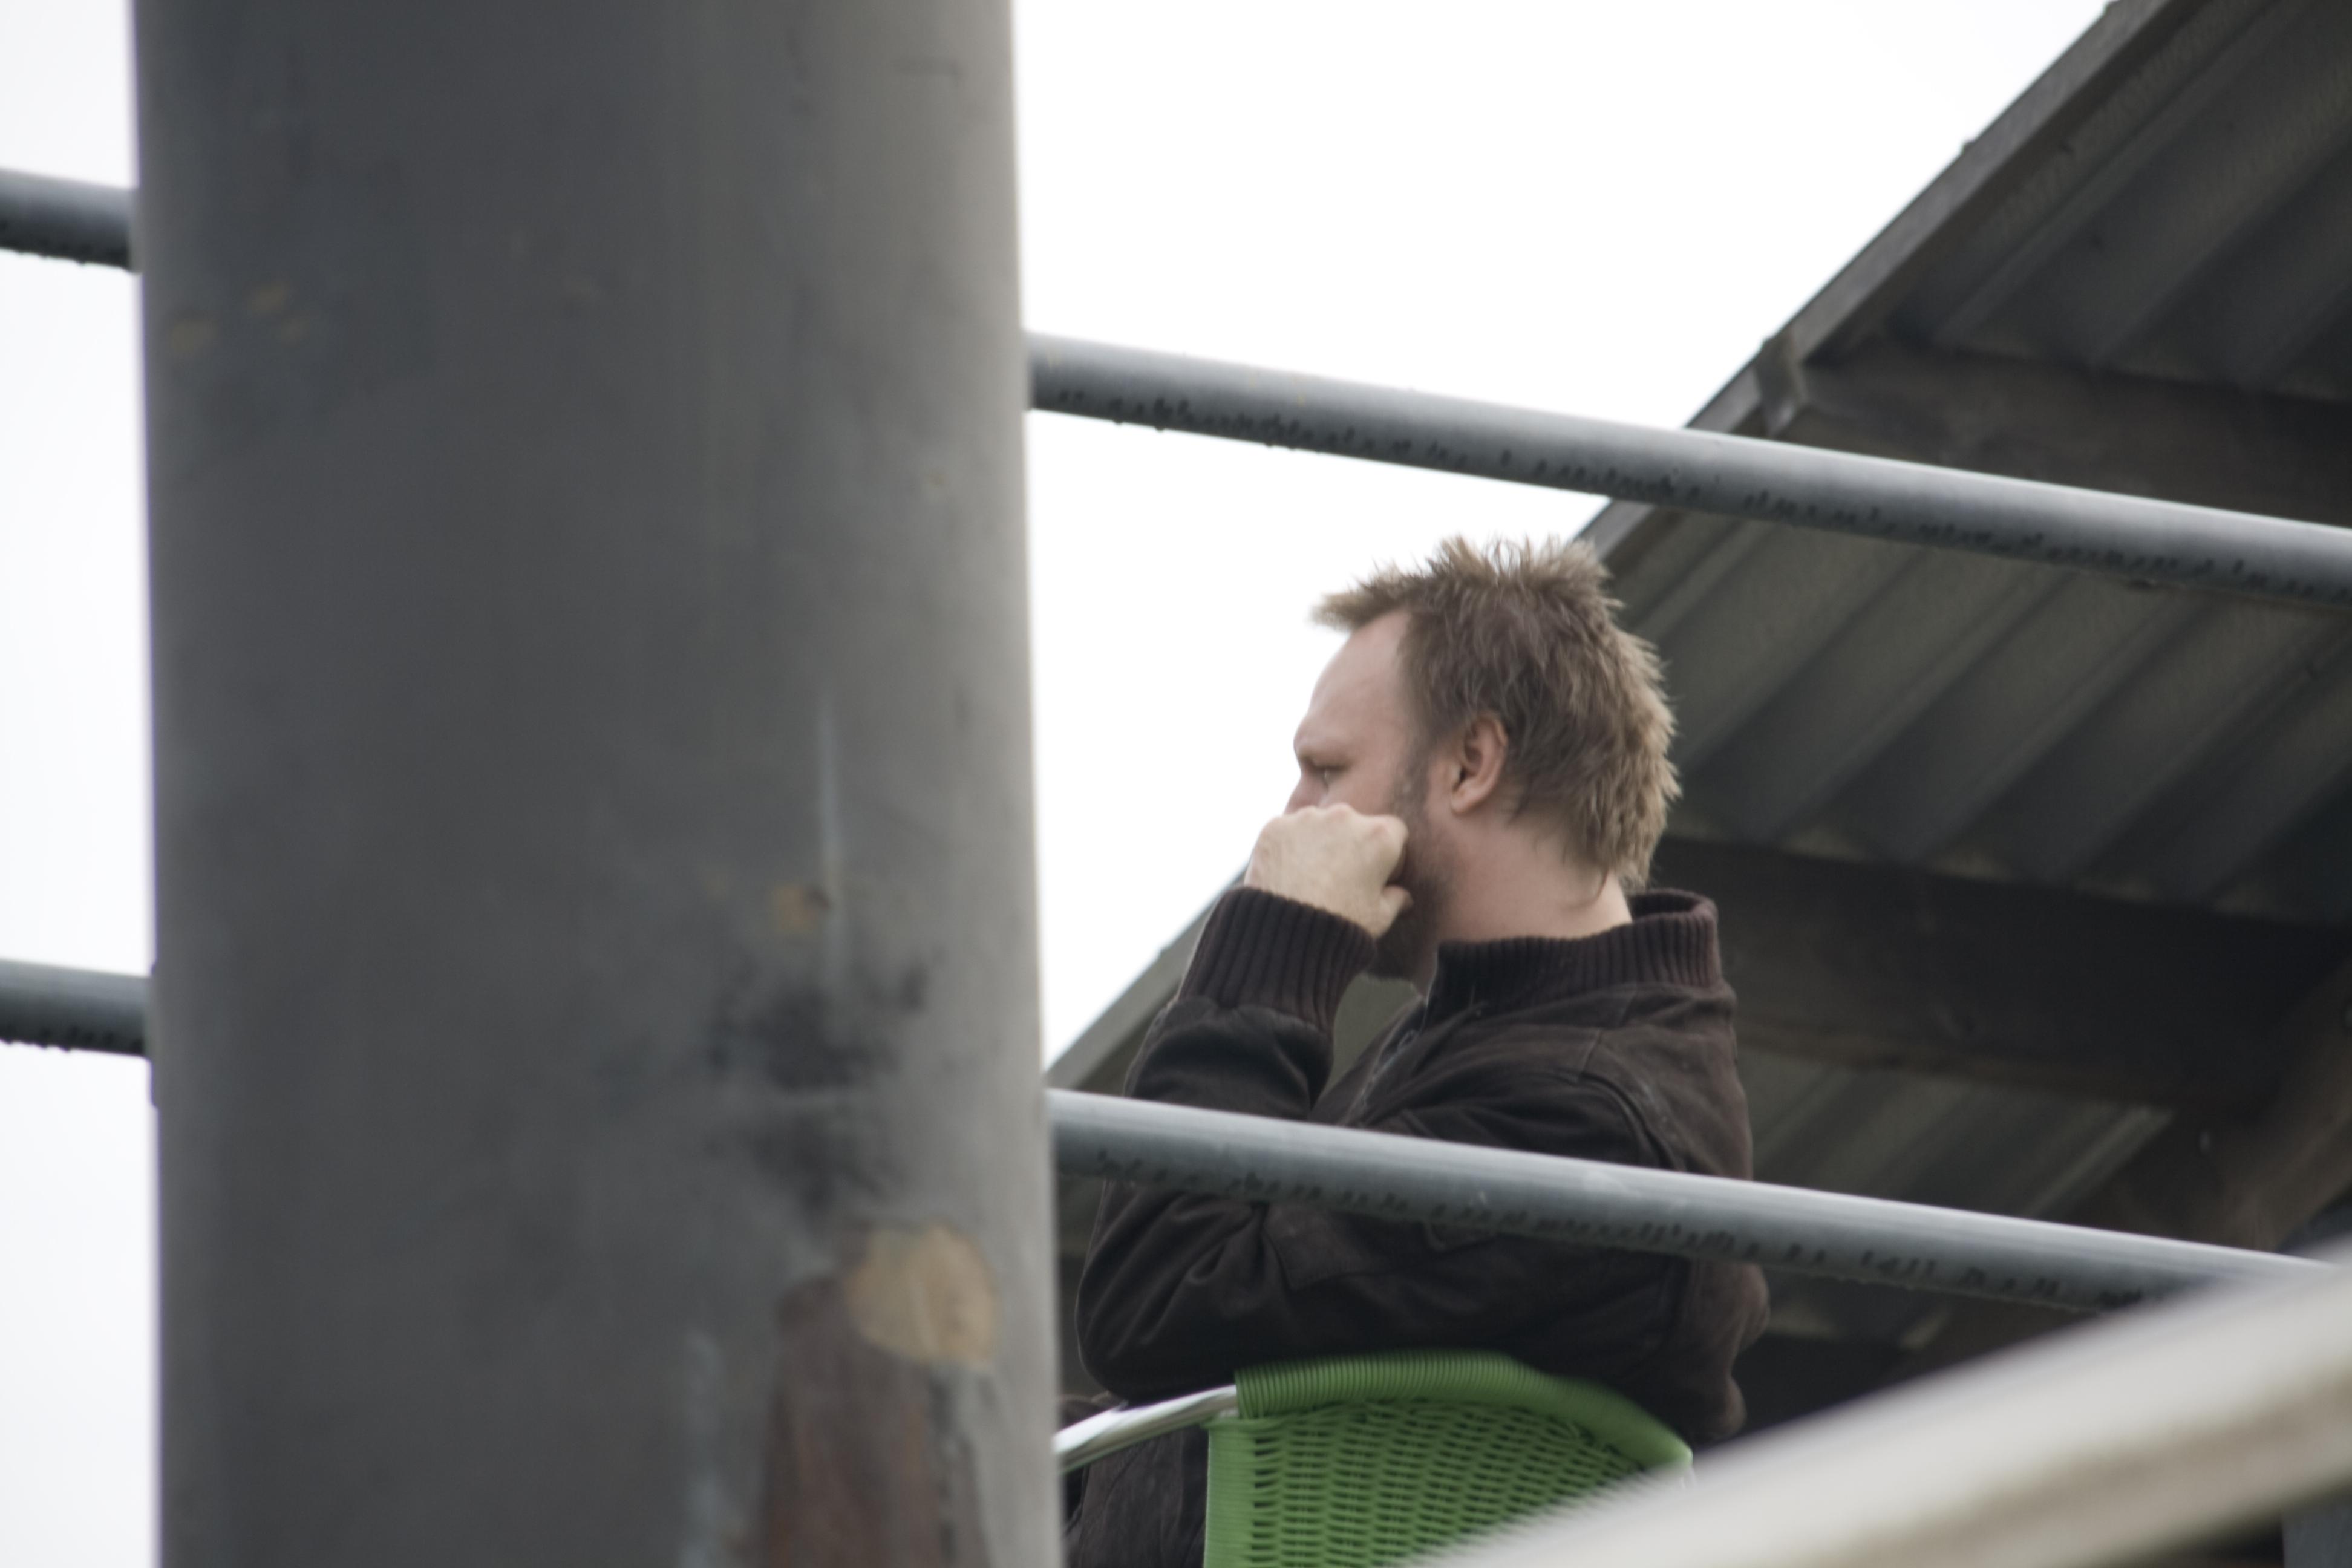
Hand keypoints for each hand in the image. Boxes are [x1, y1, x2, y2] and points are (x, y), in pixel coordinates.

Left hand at [1244, 805, 1410, 937]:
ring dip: (1319, 841)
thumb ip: (1395, 900)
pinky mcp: (1276, 826)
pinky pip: (1287, 830)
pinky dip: (1288, 846)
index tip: (1377, 871)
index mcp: (1379, 835)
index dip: (1388, 852)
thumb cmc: (1341, 924)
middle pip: (1354, 822)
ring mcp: (1308, 818)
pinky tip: (1287, 873)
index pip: (1394, 831)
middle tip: (1340, 875)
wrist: (1287, 932)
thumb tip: (1403, 897)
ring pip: (1318, 823)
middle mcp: (1345, 816)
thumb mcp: (1379, 917)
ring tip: (1310, 876)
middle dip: (1351, 843)